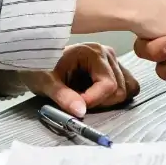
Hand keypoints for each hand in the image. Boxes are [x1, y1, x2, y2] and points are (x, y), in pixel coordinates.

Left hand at [0, 43, 140, 116]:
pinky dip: (115, 96)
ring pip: (127, 88)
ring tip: (87, 97)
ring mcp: (113, 60)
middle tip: (78, 101)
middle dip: (100, 102)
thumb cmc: (40, 68)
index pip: (108, 85)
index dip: (93, 101)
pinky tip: (96, 95)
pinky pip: (128, 86)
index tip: (76, 105)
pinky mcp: (115, 68)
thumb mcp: (46, 83)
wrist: (37, 62)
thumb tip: (81, 112)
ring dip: (109, 100)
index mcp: (93, 52)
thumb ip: (63, 97)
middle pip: (119, 89)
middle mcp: (107, 53)